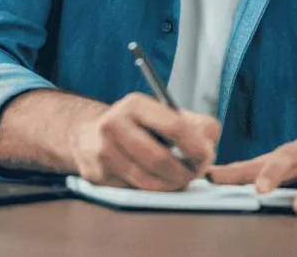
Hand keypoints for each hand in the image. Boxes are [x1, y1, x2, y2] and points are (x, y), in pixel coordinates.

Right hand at [70, 93, 219, 190]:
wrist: (88, 135)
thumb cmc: (137, 125)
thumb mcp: (163, 113)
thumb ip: (196, 124)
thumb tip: (209, 142)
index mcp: (134, 105)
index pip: (174, 126)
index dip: (195, 146)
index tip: (206, 156)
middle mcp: (113, 124)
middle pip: (160, 159)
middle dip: (185, 172)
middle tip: (194, 174)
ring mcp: (102, 151)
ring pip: (147, 181)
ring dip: (170, 185)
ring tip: (178, 179)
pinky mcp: (96, 175)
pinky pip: (133, 191)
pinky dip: (151, 190)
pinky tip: (155, 181)